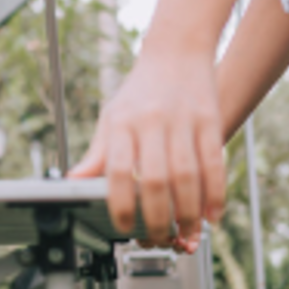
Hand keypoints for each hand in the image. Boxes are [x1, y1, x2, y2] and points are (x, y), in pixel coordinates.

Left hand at [70, 47, 225, 250]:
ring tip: (186, 232)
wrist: (177, 50)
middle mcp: (152, 121)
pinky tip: (212, 214)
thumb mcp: (112, 117)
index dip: (120, 203)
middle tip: (158, 238)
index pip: (117, 169)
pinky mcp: (209, 120)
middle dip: (158, 216)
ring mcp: (183, 121)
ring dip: (188, 211)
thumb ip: (98, 154)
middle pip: (155, 179)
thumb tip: (73, 183)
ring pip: (187, 176)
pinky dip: (214, 193)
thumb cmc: (141, 89)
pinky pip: (214, 163)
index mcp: (123, 122)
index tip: (124, 226)